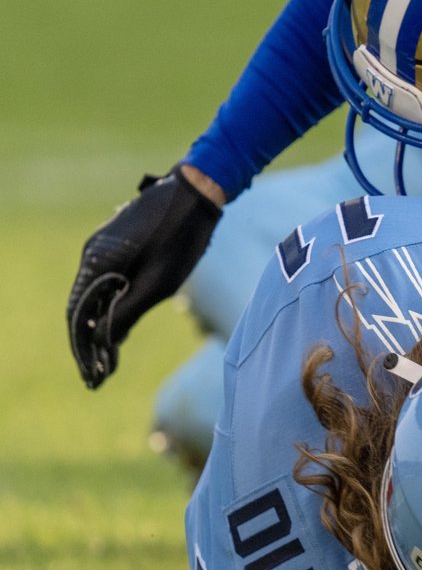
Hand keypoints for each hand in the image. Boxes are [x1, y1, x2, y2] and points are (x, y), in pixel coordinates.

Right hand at [67, 165, 222, 388]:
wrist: (195, 192)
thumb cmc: (181, 237)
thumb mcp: (159, 282)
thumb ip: (127, 312)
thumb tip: (105, 344)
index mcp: (97, 264)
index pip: (78, 316)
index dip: (83, 349)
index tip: (92, 376)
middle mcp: (92, 255)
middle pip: (81, 308)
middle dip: (89, 344)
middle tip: (99, 377)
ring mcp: (103, 248)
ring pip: (93, 296)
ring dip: (99, 327)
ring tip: (108, 361)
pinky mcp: (118, 246)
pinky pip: (105, 283)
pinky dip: (109, 307)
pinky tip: (119, 328)